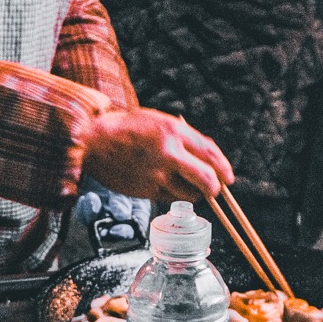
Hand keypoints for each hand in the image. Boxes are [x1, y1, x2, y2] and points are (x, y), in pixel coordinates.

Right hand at [82, 108, 233, 205]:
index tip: (228, 178)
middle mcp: (168, 153)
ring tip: (184, 184)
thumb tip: (209, 159)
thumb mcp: (159, 122)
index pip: (210, 153)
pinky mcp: (147, 190)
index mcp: (174, 131)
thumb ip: (183, 138)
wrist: (93, 141)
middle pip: (207, 179)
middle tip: (214, 190)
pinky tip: (165, 185)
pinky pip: (171, 199)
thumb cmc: (127, 128)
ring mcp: (157, 174)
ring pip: (190, 194)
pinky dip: (174, 196)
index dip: (223, 168)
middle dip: (215, 188)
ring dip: (193, 193)